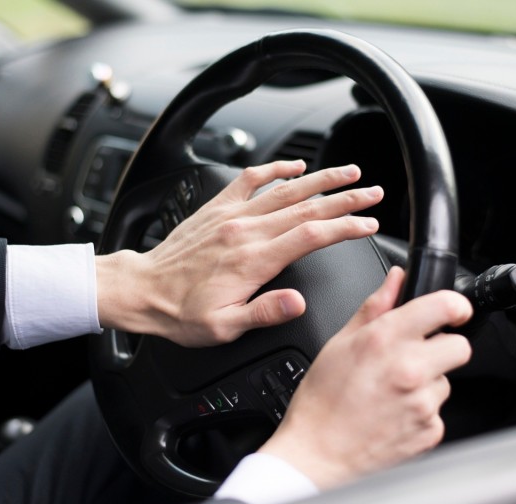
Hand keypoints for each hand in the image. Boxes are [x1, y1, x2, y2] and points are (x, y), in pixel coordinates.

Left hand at [95, 160, 382, 345]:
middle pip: (307, 207)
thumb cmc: (181, 313)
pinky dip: (275, 169)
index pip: (312, 236)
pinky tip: (294, 165)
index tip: (369, 224)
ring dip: (321, 179)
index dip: (346, 227)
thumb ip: (263, 312)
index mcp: (253, 260)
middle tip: (373, 192)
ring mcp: (232, 215)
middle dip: (346, 198)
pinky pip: (250, 178)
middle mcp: (246, 231)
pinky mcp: (218, 208)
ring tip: (349, 172)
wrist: (142, 291)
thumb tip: (296, 302)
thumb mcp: (223, 327)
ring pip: (285, 189)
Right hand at [258, 266, 472, 489]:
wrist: (316, 456)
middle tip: (415, 358)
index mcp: (386, 339)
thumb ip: (374, 307)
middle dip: (442, 348)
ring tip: (393, 392)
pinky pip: (438, 411)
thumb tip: (395, 280)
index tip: (453, 311)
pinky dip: (422, 412)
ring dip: (428, 383)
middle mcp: (409, 368)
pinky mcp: (430, 431)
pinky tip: (394, 414)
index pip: (445, 306)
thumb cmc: (321, 402)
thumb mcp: (339, 343)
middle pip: (459, 346)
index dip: (455, 306)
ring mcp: (423, 402)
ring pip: (446, 381)